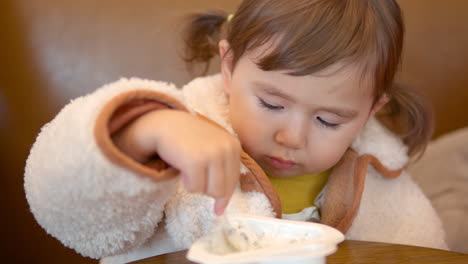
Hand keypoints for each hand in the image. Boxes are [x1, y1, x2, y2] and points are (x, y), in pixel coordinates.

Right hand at [114, 109, 240, 214]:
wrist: (165, 125)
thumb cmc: (189, 141)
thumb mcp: (212, 150)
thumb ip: (222, 173)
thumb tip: (221, 210)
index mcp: (233, 146)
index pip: (233, 181)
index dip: (225, 196)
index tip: (218, 208)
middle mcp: (226, 149)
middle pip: (222, 190)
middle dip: (208, 190)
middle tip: (196, 176)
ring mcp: (212, 154)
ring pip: (211, 192)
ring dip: (198, 187)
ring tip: (190, 170)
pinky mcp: (196, 161)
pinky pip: (195, 189)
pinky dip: (187, 184)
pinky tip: (183, 169)